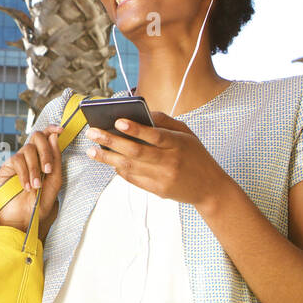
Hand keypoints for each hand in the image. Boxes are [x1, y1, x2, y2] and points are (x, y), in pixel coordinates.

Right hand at [0, 124, 63, 231]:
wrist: (23, 220)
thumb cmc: (40, 204)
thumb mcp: (55, 183)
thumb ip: (56, 160)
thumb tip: (54, 136)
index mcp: (45, 158)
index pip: (47, 137)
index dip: (52, 129)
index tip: (60, 130)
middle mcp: (32, 157)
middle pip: (38, 137)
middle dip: (45, 152)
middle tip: (47, 171)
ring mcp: (19, 161)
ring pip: (28, 149)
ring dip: (34, 168)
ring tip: (36, 186)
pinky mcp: (7, 167)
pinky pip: (17, 161)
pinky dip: (24, 173)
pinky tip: (26, 186)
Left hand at [84, 110, 231, 208]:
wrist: (210, 188)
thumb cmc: (196, 155)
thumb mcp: (186, 133)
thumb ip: (165, 121)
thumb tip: (141, 112)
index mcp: (178, 144)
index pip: (154, 135)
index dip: (136, 129)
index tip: (117, 121)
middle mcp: (170, 162)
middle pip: (136, 151)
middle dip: (111, 141)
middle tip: (92, 133)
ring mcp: (163, 178)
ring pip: (130, 167)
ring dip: (108, 158)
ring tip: (92, 150)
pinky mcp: (158, 191)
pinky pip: (134, 179)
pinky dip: (119, 170)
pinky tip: (108, 162)